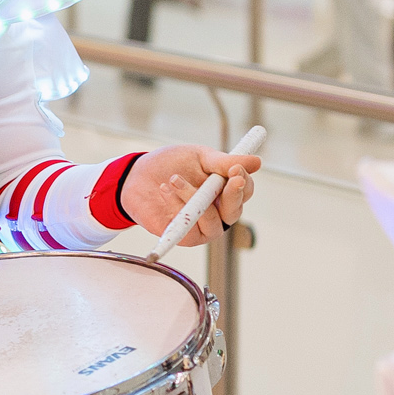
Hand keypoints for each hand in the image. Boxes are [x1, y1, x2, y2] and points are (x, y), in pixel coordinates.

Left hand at [121, 144, 260, 245]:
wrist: (136, 177)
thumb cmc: (170, 165)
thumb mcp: (199, 157)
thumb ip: (224, 162)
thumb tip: (257, 162)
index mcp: (225, 191)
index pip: (245, 191)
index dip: (243, 181)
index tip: (235, 169)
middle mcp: (218, 212)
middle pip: (235, 211)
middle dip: (231, 195)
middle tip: (227, 177)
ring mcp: (202, 227)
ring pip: (211, 220)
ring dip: (193, 197)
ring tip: (173, 179)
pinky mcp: (184, 237)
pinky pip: (189, 228)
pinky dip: (176, 207)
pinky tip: (164, 190)